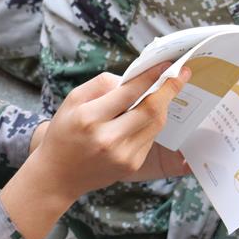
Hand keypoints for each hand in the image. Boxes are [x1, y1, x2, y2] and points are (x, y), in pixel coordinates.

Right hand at [0, 63, 189, 238]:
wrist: (58, 175)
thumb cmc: (64, 132)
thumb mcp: (73, 100)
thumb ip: (101, 85)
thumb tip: (132, 79)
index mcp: (89, 118)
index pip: (128, 93)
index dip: (150, 77)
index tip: (166, 64)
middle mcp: (108, 139)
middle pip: (151, 110)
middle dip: (169, 90)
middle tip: (180, 74)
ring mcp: (122, 156)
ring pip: (155, 124)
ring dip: (162, 105)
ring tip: (165, 90)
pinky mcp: (131, 166)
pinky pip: (150, 137)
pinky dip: (151, 122)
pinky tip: (146, 113)